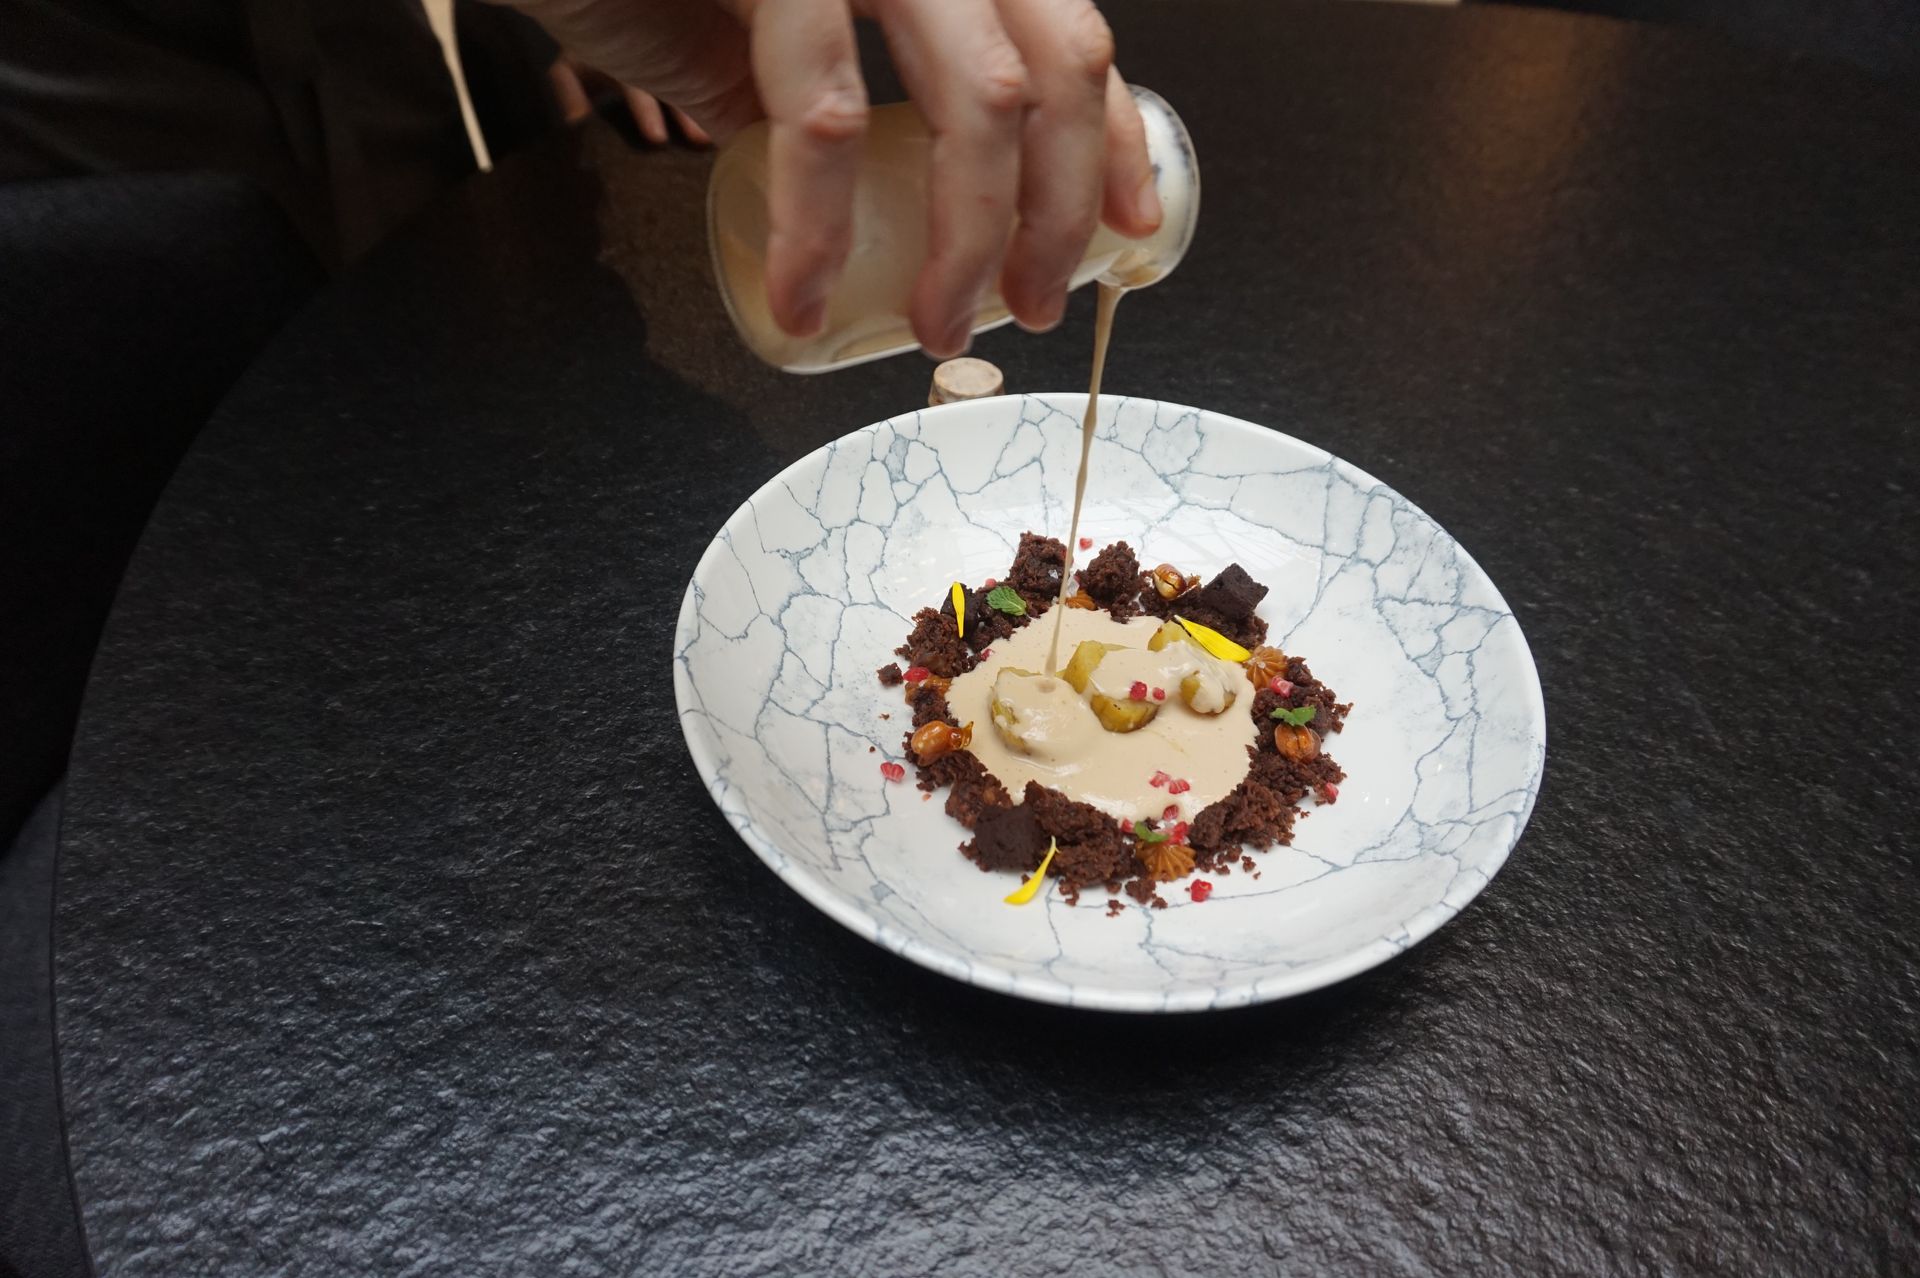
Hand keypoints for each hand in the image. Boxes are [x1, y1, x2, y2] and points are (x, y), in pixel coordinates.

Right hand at [504, 0, 1161, 354]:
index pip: (1068, 34)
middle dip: (1052, 214)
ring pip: (976, 97)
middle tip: (1026, 307)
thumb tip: (867, 192)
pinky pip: (825, 121)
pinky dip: (818, 232)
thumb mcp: (766, 27)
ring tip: (936, 326)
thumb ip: (826, 86)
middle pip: (1048, 70)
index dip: (1110, 139)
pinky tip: (802, 298)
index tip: (1128, 229)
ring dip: (968, 241)